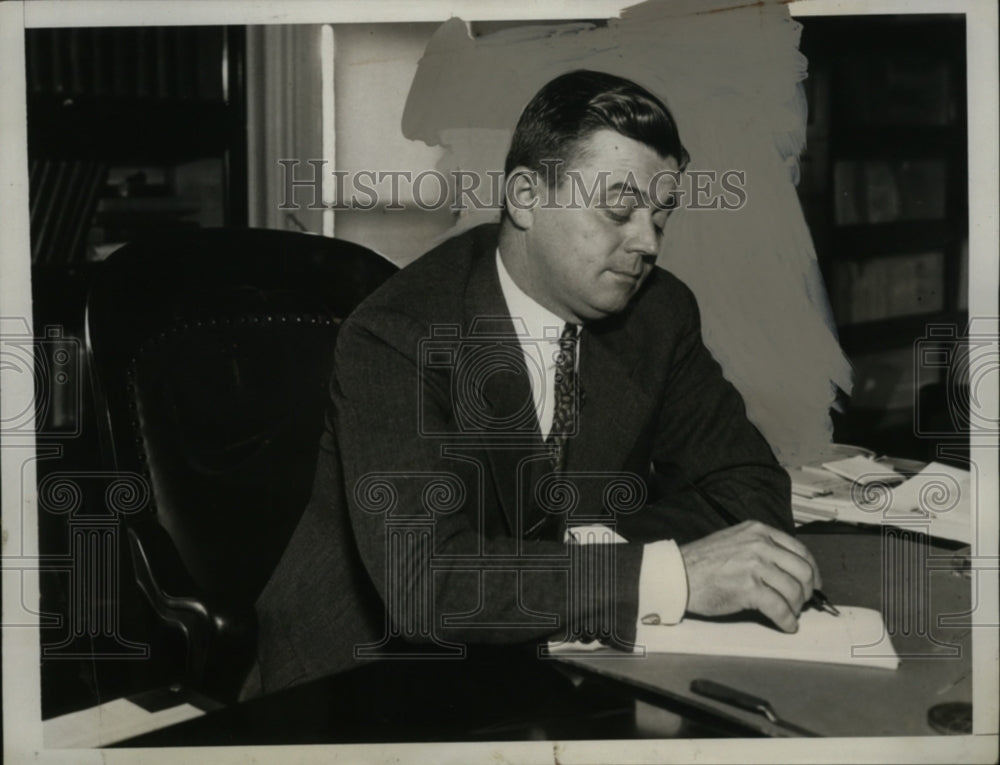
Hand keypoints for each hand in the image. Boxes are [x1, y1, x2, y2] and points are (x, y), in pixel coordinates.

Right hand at [679, 520, 821, 632]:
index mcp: (758, 531)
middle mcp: (759, 545)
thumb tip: (788, 569)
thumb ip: (760, 548)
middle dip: (807, 591)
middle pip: (802, 571)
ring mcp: (754, 565)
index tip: (814, 583)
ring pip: (793, 591)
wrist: (678, 574)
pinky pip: (779, 608)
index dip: (812, 570)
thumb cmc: (702, 562)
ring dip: (796, 608)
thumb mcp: (735, 541)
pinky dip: (787, 620)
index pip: (800, 549)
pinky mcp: (748, 588)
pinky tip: (786, 625)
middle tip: (802, 602)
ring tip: (790, 614)